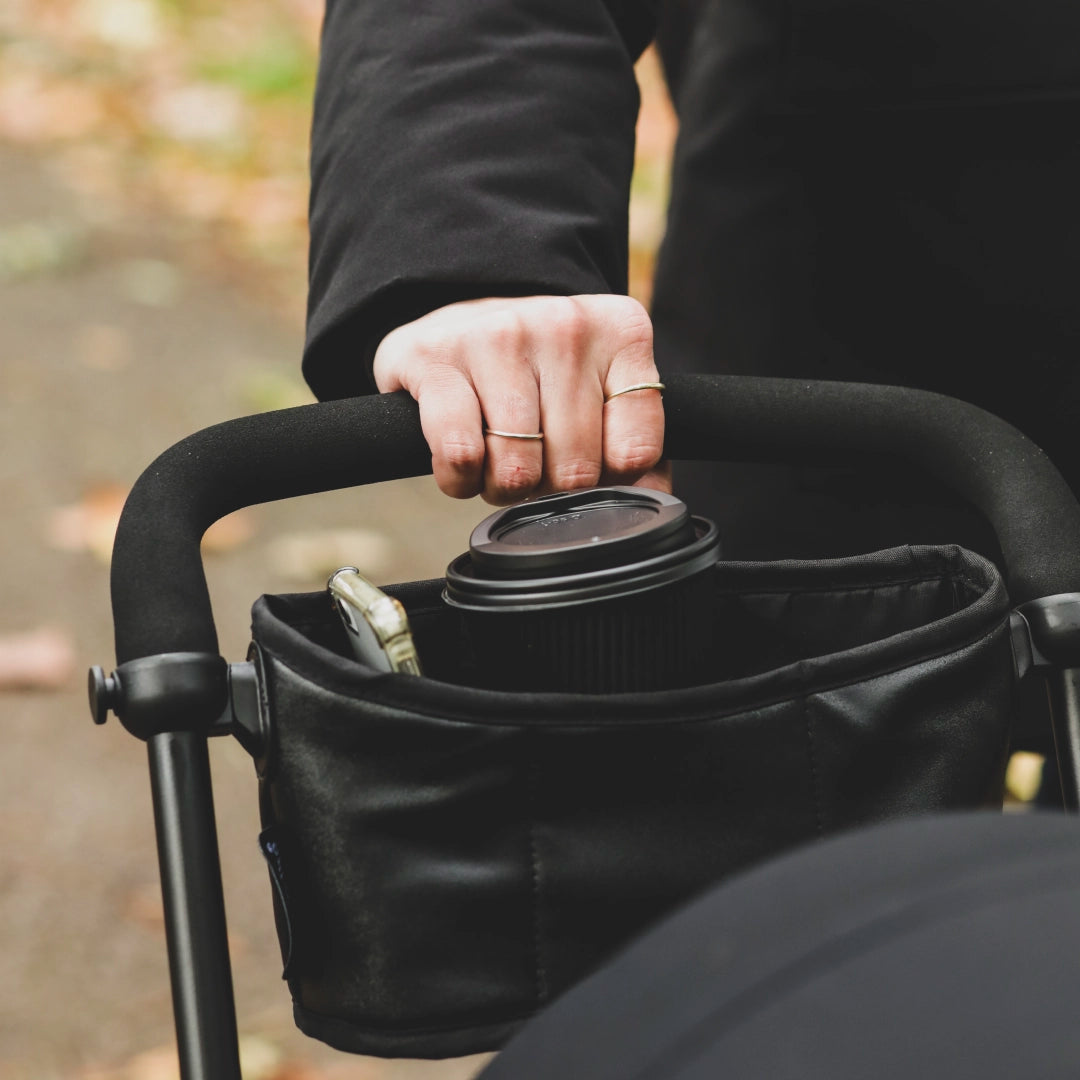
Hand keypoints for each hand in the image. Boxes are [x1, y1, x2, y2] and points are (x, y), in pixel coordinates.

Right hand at [372, 294, 668, 503]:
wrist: (461, 316)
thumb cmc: (538, 369)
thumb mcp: (602, 389)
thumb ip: (636, 444)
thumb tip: (649, 504)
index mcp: (621, 332)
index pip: (635, 453)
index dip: (607, 479)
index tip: (588, 461)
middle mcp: (565, 325)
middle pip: (575, 469)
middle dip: (549, 488)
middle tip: (535, 465)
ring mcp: (498, 335)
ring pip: (517, 469)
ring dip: (502, 487)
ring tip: (498, 460)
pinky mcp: (436, 357)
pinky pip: (459, 453)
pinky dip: (459, 478)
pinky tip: (463, 460)